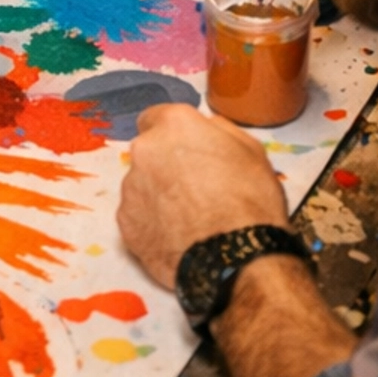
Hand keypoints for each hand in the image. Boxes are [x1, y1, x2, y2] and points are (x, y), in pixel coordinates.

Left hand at [117, 103, 287, 287]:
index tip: (186, 152)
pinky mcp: (125, 223)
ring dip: (158, 195)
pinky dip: (152, 223)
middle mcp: (144, 150)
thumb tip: (206, 130)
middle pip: (148, 152)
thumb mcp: (251, 151)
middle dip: (166, 166)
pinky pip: (137, 216)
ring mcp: (131, 188)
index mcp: (174, 126)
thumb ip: (219, 131)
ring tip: (189, 219)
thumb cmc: (251, 202)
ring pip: (141, 185)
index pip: (156, 118)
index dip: (173, 137)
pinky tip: (178, 237)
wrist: (236, 258)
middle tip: (194, 189)